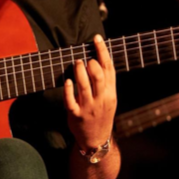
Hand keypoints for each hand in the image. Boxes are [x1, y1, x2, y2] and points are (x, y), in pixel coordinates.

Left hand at [64, 35, 116, 149]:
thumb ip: (105, 80)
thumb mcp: (109, 98)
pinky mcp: (76, 115)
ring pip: (85, 86)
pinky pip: (71, 101)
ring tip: (76, 63)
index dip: (102, 51)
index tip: (97, 38)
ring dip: (79, 71)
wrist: (97, 140)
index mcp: (110, 93)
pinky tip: (67, 81)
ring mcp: (88, 108)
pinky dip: (69, 90)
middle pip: (98, 76)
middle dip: (91, 63)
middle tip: (85, 58)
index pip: (108, 68)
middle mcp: (101, 99)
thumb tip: (98, 57)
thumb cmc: (101, 114)